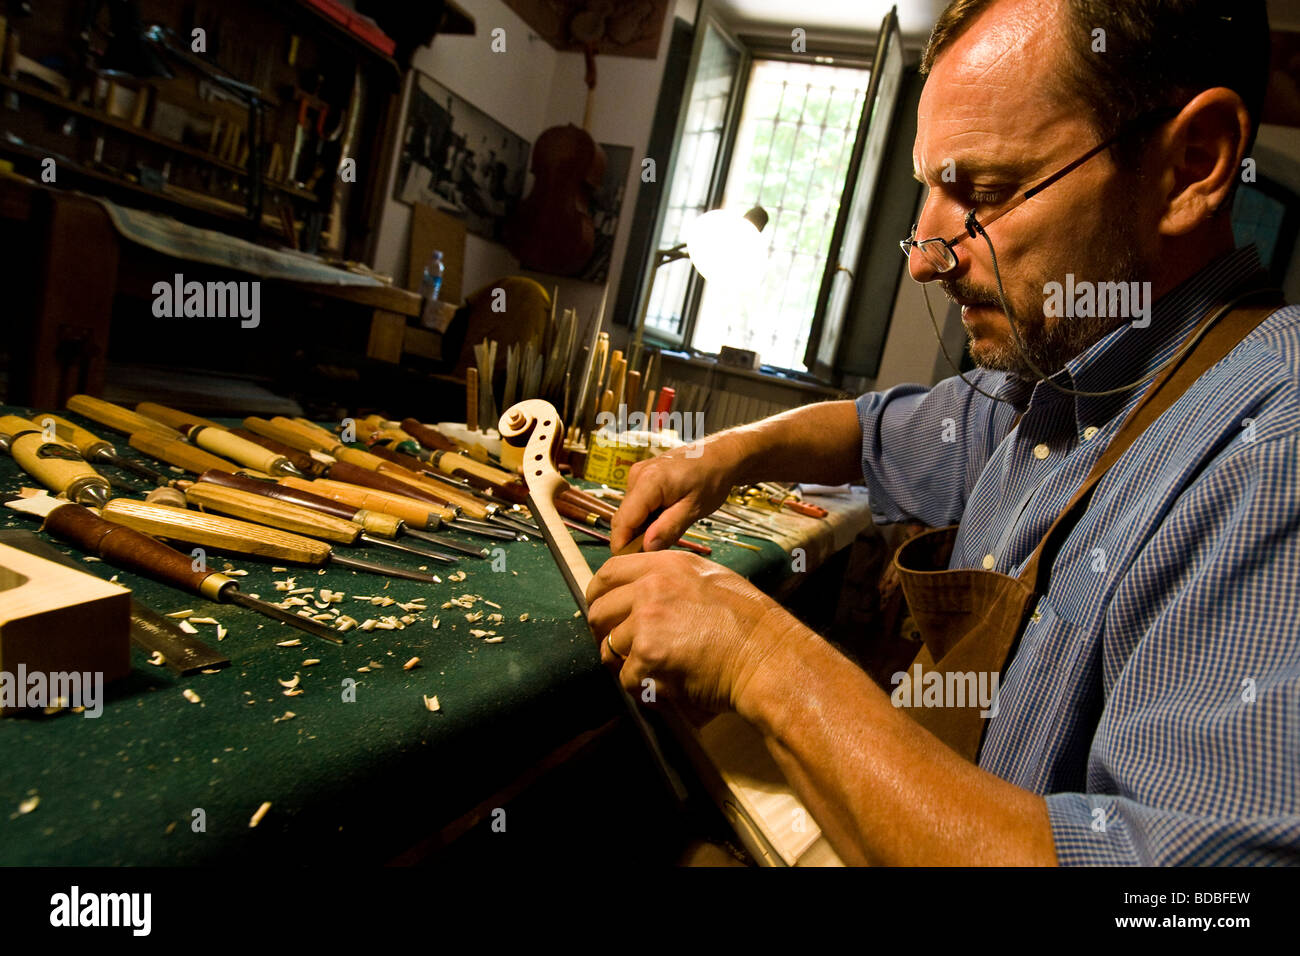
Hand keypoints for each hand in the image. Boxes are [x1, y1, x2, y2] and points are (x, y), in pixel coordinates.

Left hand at [586, 549, 793, 719]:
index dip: (598, 594)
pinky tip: (662, 687)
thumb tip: (643, 592)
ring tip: (646, 671)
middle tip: (615, 648)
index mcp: (666, 566)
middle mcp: (651, 587)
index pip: (609, 572)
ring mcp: (647, 620)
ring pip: (609, 646)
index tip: (602, 610)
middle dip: (602, 632)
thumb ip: (672, 580)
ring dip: (623, 663)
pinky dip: (641, 687)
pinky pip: (626, 676)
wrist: (767, 657)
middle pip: (599, 609)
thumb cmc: (750, 624)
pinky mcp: (647, 654)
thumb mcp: (711, 579)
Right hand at [609, 432, 743, 552]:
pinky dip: (645, 518)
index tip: (634, 564)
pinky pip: (636, 506)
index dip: (624, 546)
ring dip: (641, 529)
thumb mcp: (694, 509)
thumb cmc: (712, 479)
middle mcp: (637, 476)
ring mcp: (637, 475)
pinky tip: (664, 521)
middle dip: (633, 540)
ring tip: (666, 533)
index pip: (623, 521)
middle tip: (655, 554)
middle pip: (622, 519)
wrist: (720, 456)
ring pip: (628, 514)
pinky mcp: (641, 478)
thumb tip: (646, 548)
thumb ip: (669, 529)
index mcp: (648, 481)